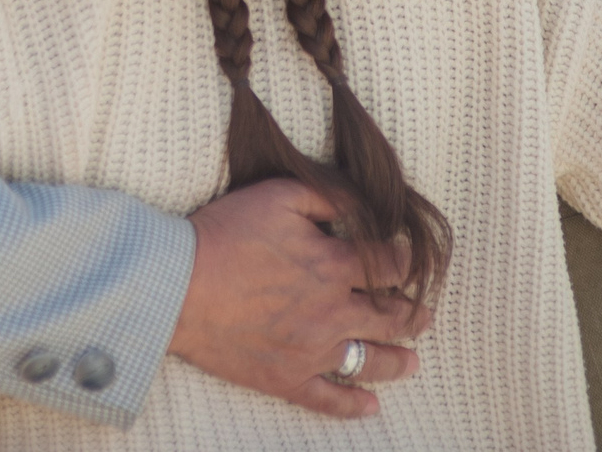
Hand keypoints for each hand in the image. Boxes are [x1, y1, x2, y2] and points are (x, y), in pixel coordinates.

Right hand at [168, 179, 429, 419]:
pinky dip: (352, 405)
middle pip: (390, 317)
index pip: (389, 265)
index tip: (406, 261)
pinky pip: (328, 400)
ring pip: (369, 361)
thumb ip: (328, 197)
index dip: (404, 262)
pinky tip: (370, 406)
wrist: (177, 285)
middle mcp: (333, 312)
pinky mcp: (285, 378)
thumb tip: (362, 205)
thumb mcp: (280, 195)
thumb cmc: (226, 233)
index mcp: (334, 265)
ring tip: (412, 362)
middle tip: (424, 315)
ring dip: (397, 361)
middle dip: (412, 314)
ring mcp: (311, 351)